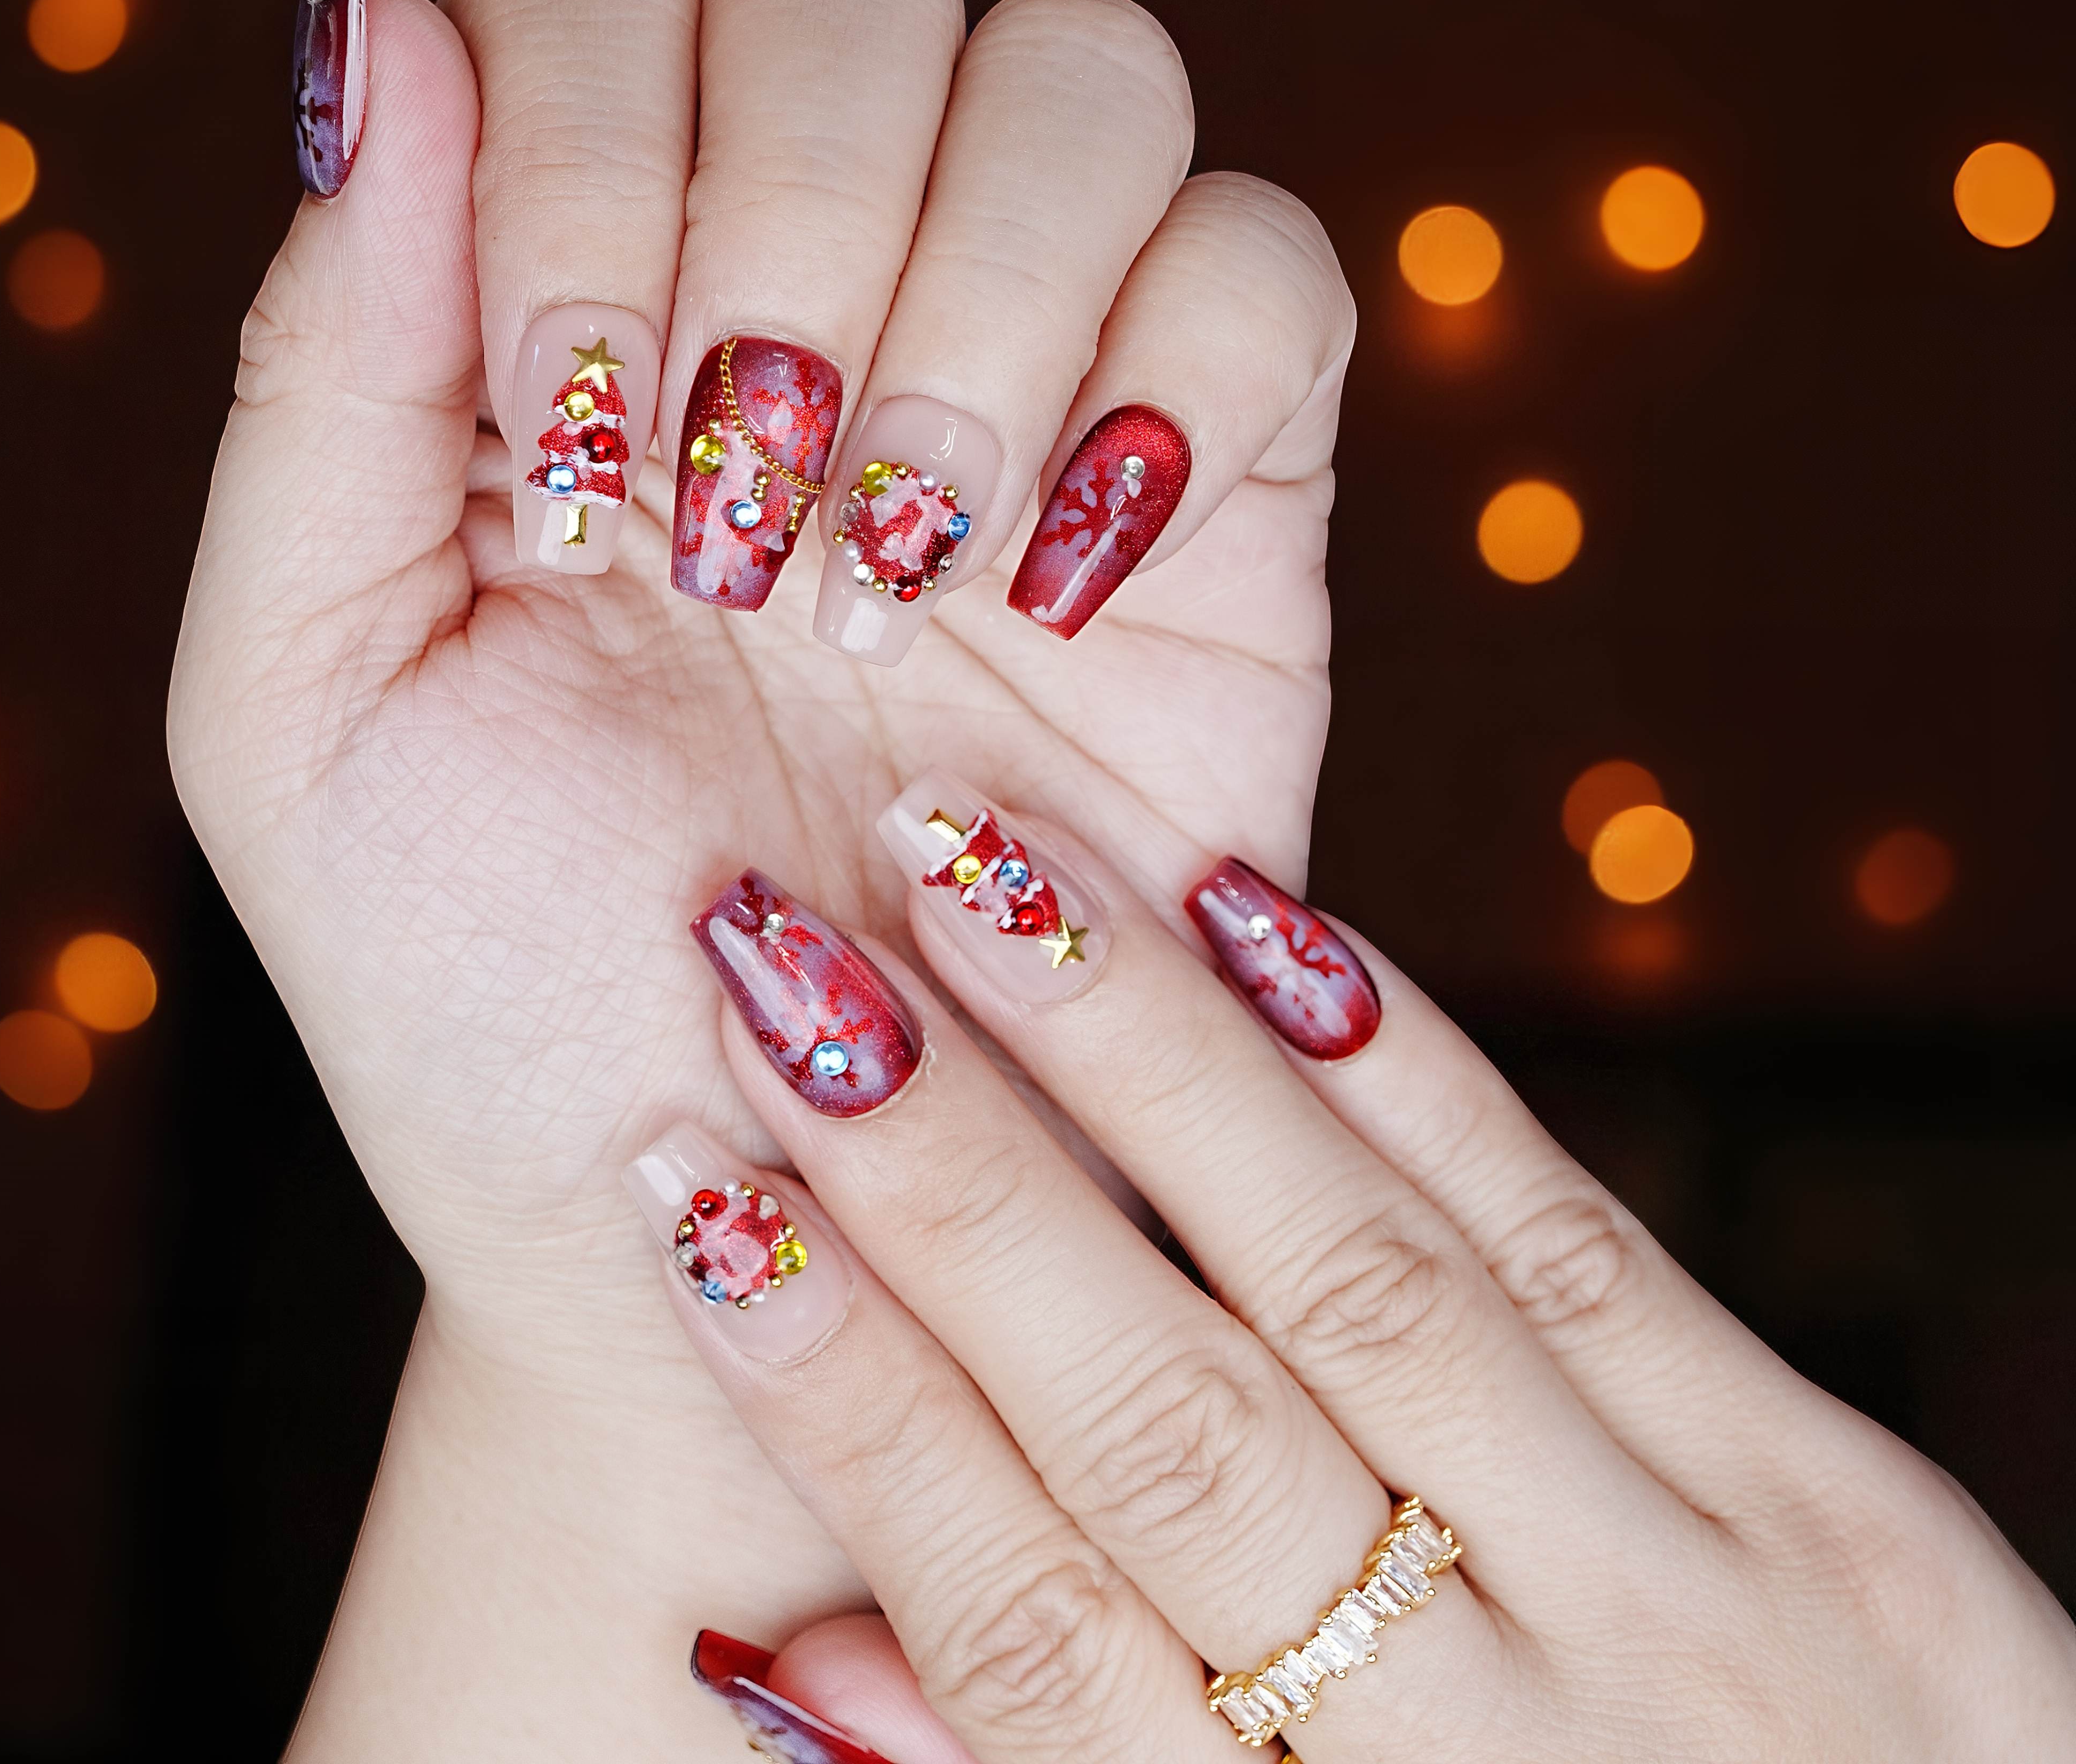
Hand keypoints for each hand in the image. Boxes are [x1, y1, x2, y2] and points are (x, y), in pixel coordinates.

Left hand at [167, 0, 1353, 1750]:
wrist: (762, 1223)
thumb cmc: (504, 993)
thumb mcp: (306, 710)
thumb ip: (315, 372)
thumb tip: (373, 18)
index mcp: (569, 304)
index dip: (590, 160)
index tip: (577, 459)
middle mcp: (804, 291)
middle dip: (787, 219)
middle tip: (731, 520)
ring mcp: (1031, 374)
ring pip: (1086, 73)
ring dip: (977, 298)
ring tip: (889, 571)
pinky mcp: (1224, 492)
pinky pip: (1270, 268)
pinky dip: (1171, 379)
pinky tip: (1052, 590)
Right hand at [642, 789, 2075, 1762]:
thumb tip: (768, 1648)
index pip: (1022, 1619)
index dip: (844, 1396)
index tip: (696, 1195)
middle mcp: (1499, 1750)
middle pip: (1167, 1418)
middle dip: (955, 1180)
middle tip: (788, 968)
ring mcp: (1702, 1607)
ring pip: (1358, 1278)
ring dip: (1148, 1060)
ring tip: (982, 867)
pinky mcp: (1847, 1510)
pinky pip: (1581, 1245)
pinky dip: (1406, 1071)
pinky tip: (1262, 919)